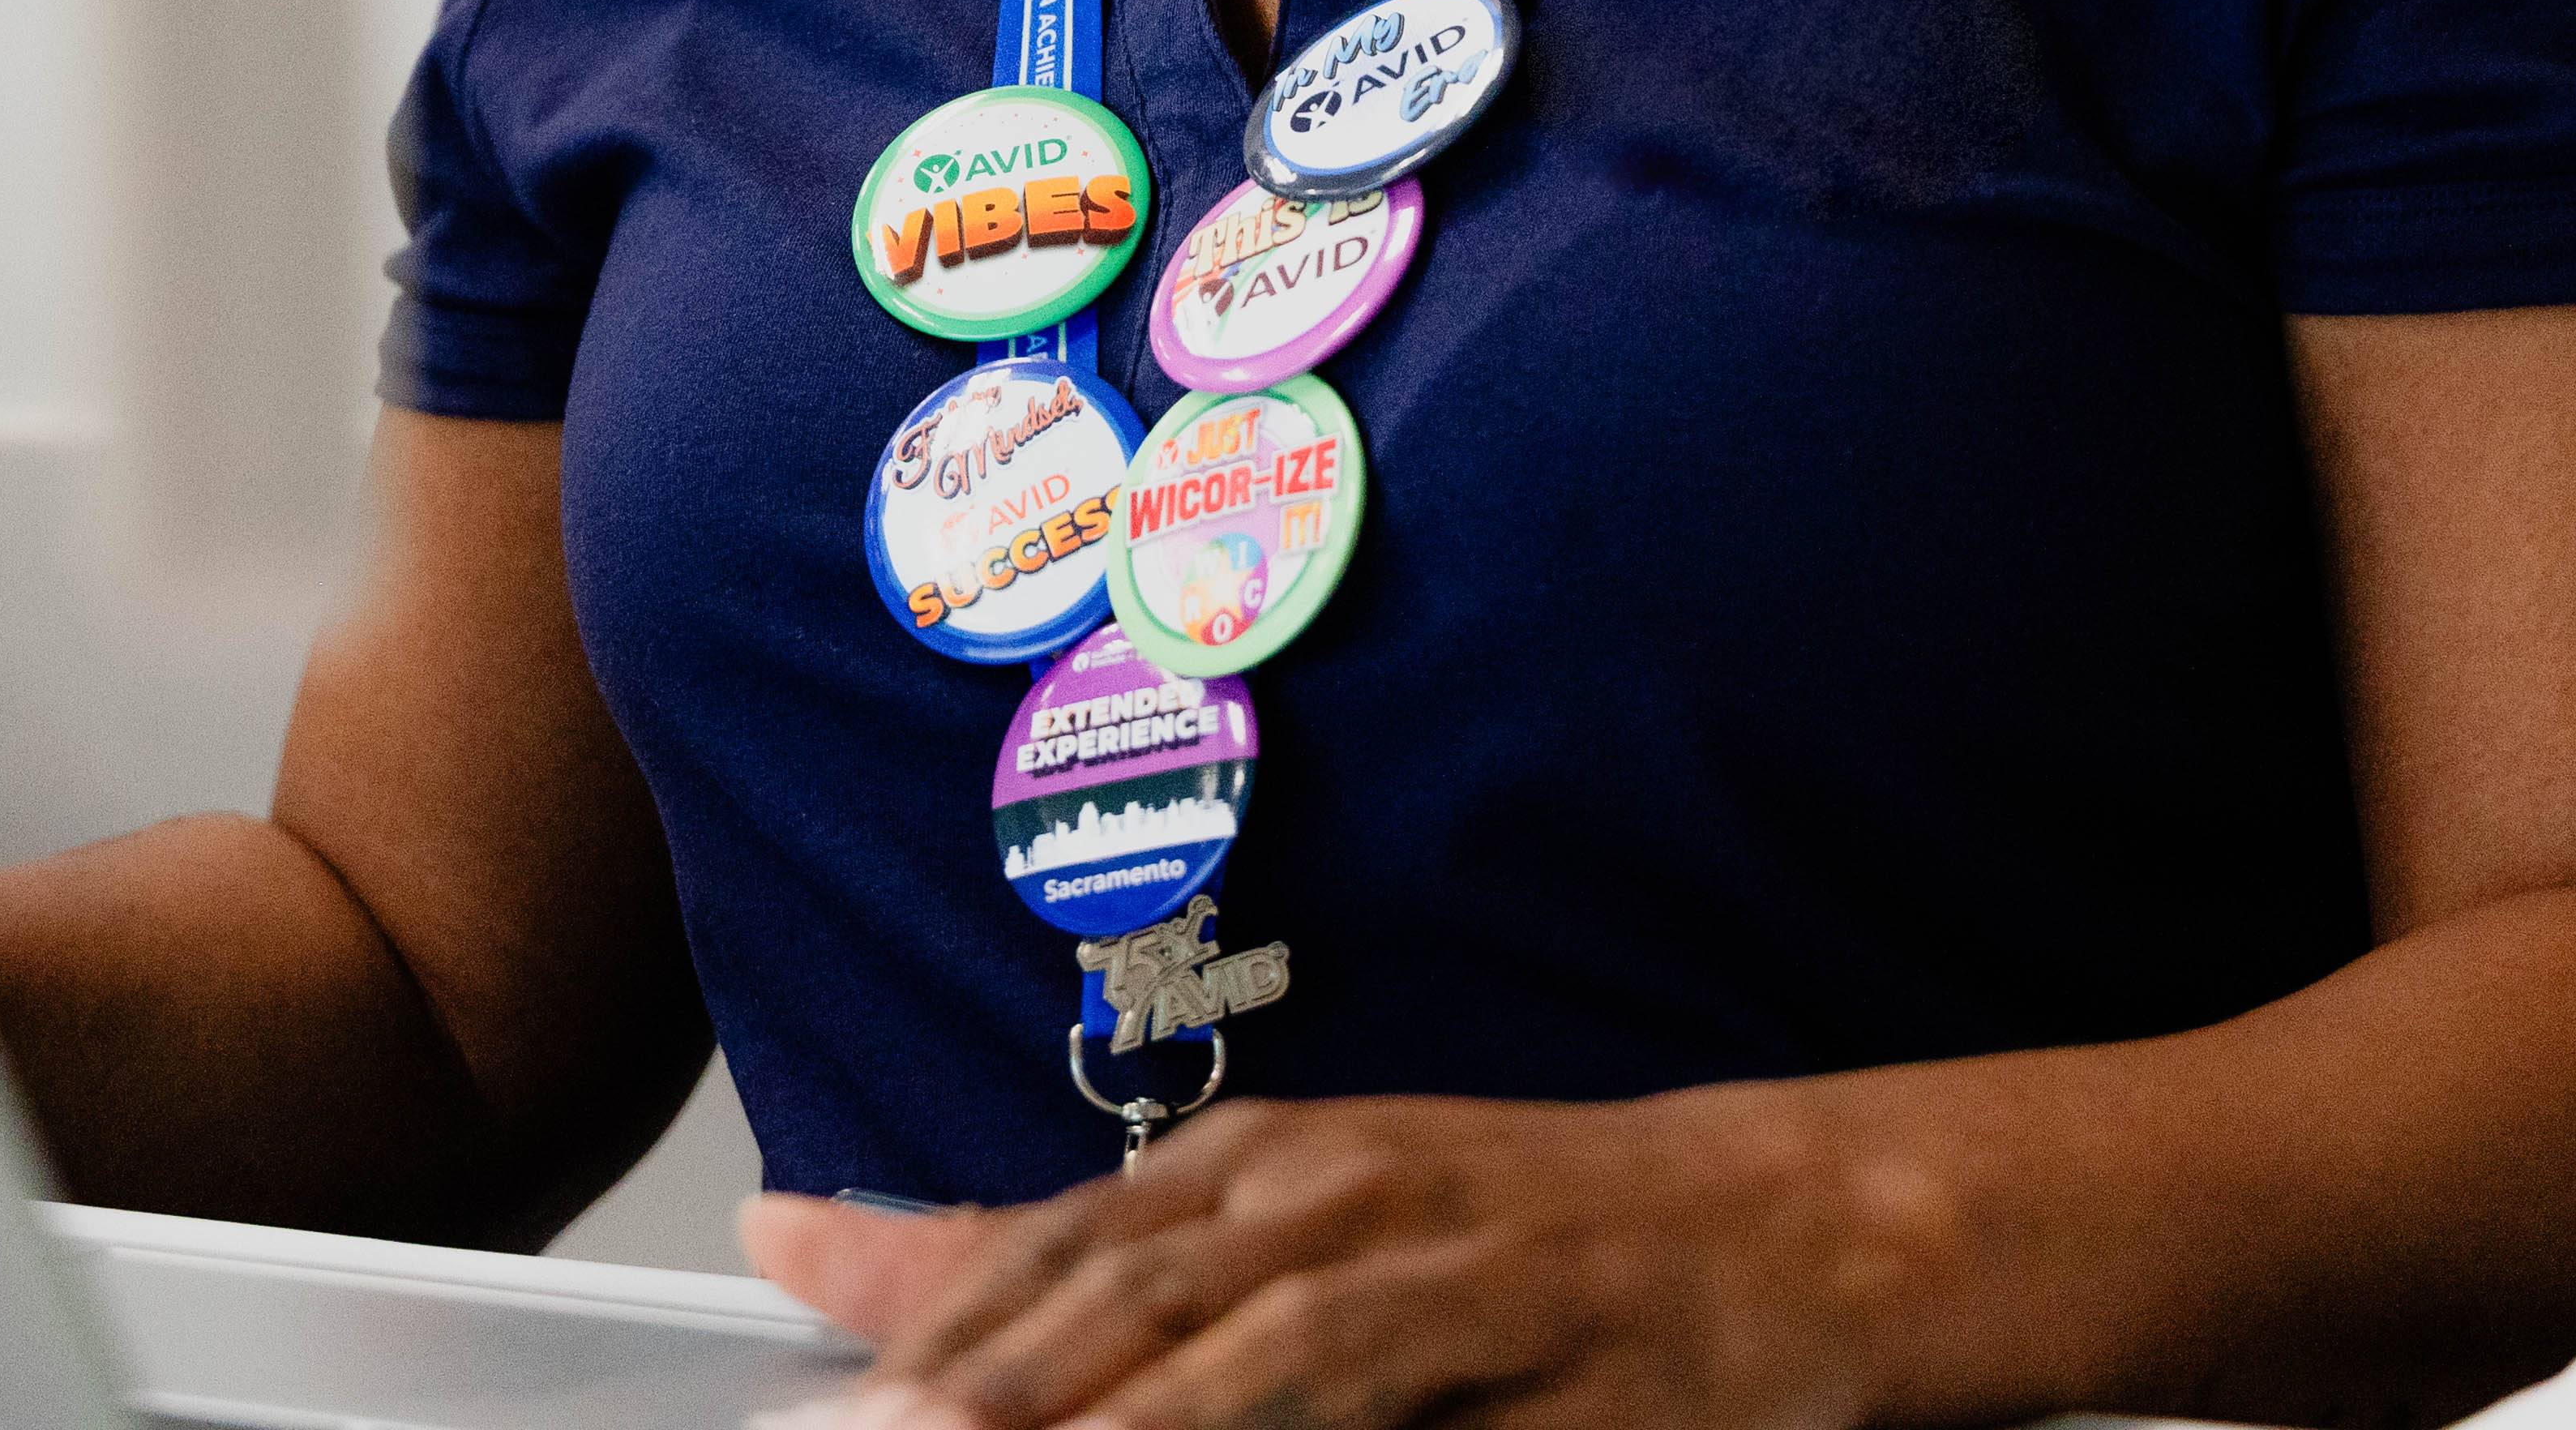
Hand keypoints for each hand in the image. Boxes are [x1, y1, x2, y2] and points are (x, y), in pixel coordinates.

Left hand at [740, 1087, 1933, 1429]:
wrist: (1778, 1225)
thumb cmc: (1527, 1251)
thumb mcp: (1312, 1250)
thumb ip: (1107, 1280)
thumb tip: (854, 1268)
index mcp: (1251, 1169)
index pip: (1038, 1246)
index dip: (911, 1305)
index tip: (796, 1358)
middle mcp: (1311, 1189)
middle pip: (1090, 1289)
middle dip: (947, 1376)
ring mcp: (1411, 1252)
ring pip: (1203, 1332)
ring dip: (1061, 1401)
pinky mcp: (1503, 1318)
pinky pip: (1340, 1372)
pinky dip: (1224, 1411)